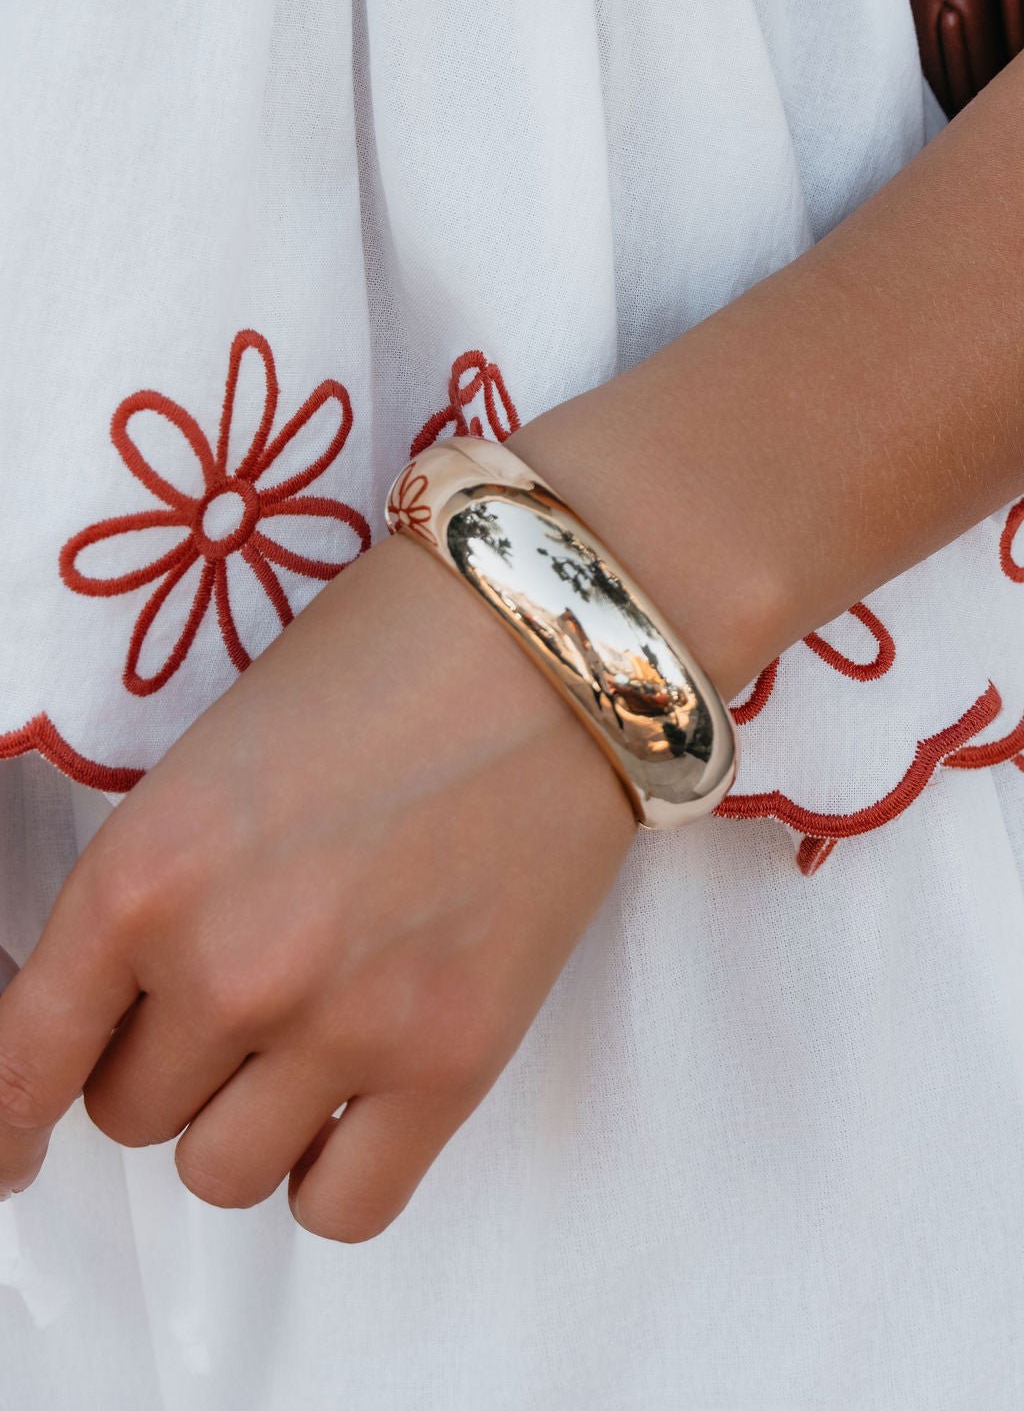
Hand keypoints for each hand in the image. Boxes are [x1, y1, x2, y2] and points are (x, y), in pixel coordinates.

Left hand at [0, 532, 635, 1238]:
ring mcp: (348, 1024)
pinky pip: (343, 1209)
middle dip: (164, 1061)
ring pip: (223, 1174)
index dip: (7, 1118)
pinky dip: (330, 1170)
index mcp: (144, 873)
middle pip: (130, 1114)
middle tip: (228, 991)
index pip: (26, 1061)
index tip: (15, 1145)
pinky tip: (355, 1095)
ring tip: (300, 1036)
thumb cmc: (382, 667)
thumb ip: (146, 899)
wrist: (549, 639)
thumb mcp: (210, 766)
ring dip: (242, 1118)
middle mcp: (230, 967)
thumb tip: (107, 1013)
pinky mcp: (455, 1060)